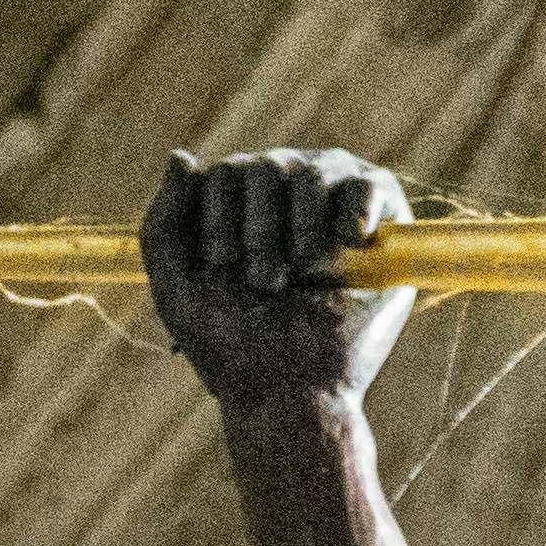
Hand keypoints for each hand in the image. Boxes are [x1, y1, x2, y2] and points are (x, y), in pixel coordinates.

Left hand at [142, 149, 410, 405]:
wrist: (288, 388)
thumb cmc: (229, 343)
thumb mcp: (175, 284)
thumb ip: (162, 220)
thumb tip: (181, 157)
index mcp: (241, 210)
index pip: (226, 172)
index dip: (220, 218)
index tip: (221, 268)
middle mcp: (288, 200)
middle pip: (267, 166)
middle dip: (259, 230)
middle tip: (265, 283)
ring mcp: (334, 210)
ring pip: (312, 171)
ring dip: (301, 228)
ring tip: (305, 276)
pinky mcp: (383, 229)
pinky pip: (367, 183)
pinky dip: (354, 209)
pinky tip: (349, 242)